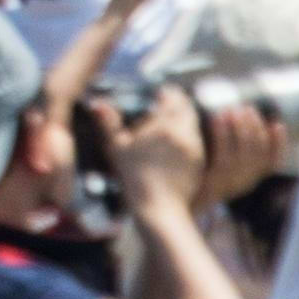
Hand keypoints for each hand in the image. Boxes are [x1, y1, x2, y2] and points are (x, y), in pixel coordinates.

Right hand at [109, 79, 208, 216]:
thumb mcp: (116, 147)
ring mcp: (195, 148)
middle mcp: (184, 133)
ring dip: (185, 120)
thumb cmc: (134, 176)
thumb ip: (108, 122)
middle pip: (188, 109)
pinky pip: (198, 140)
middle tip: (167, 105)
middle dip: (179, 105)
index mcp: (165, 125)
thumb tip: (97, 103)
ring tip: (171, 124)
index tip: (160, 94)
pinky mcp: (200, 161)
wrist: (159, 205)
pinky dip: (189, 136)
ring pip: (194, 124)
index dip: (167, 93)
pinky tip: (177, 143)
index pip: (174, 98)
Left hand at [194, 97, 291, 210]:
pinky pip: (224, 155)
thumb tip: (228, 115)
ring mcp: (230, 182)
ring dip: (242, 127)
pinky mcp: (214, 180)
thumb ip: (226, 147)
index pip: (273, 162)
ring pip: (245, 153)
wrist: (175, 203)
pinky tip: (217, 118)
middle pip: (260, 153)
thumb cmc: (195, 178)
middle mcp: (244, 181)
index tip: (277, 123)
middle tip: (247, 108)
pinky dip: (223, 134)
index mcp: (249, 178)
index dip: (279, 144)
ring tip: (233, 109)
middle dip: (256, 127)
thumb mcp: (216, 165)